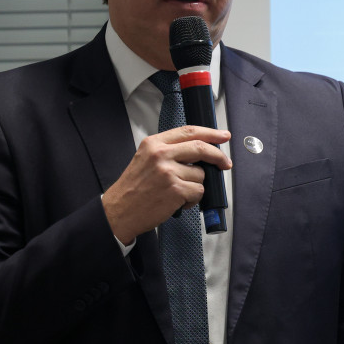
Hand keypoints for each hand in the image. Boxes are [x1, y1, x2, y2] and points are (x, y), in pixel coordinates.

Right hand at [101, 126, 231, 244]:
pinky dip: (192, 199)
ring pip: (201, 174)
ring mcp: (168, 172)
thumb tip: (200, 150)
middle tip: (225, 163)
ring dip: (195, 185)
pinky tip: (177, 202)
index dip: (210, 133)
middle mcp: (161, 154)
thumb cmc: (133, 188)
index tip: (223, 136)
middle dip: (218, 156)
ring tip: (178, 192)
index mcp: (154, 144)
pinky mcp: (175, 190)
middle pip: (201, 148)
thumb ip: (169, 151)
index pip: (188, 131)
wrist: (118, 212)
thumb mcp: (145, 159)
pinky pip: (198, 191)